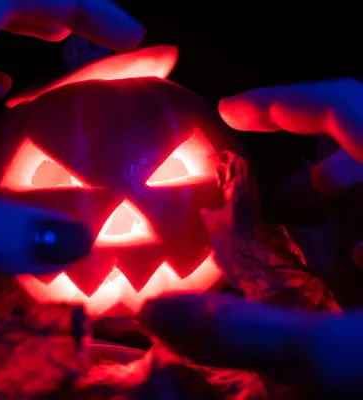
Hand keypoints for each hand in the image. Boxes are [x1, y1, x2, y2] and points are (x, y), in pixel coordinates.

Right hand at [139, 79, 362, 397]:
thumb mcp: (353, 356)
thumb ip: (253, 338)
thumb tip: (159, 316)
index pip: (347, 107)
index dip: (282, 102)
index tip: (231, 110)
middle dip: (310, 161)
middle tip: (269, 195)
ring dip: (347, 189)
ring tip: (310, 220)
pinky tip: (361, 268)